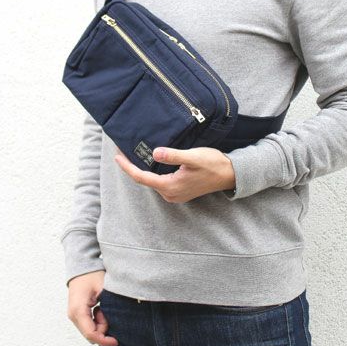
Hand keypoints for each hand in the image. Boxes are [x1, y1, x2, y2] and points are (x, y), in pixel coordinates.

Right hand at [66, 270, 118, 345]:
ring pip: (90, 330)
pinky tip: (100, 308)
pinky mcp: (76, 314)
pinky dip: (97, 320)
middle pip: (90, 334)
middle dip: (103, 328)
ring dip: (100, 323)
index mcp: (78, 310)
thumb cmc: (92, 275)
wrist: (82, 266)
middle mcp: (73, 315)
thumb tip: (117, 321)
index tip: (116, 341)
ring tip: (103, 306)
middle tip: (108, 311)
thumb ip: (109, 306)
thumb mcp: (104, 288)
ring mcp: (73, 315)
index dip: (104, 340)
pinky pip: (88, 324)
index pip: (91, 334)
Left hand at [114, 146, 235, 202]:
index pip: (141, 177)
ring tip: (134, 154)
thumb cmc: (212, 164)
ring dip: (142, 169)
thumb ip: (173, 156)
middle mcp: (170, 194)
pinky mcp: (180, 191)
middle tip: (123, 151)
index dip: (127, 166)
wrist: (229, 174)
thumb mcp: (192, 157)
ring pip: (152, 181)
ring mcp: (175, 194)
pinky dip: (152, 172)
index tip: (116, 156)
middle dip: (132, 166)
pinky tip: (151, 162)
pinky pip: (160, 182)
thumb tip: (154, 153)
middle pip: (144, 180)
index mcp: (170, 186)